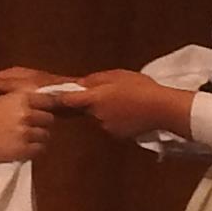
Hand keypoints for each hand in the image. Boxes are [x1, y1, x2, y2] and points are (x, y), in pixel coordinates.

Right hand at [0, 84, 57, 170]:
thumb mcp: (2, 99)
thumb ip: (21, 98)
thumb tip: (40, 98)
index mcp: (22, 98)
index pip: (49, 101)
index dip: (49, 106)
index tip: (46, 110)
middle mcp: (26, 114)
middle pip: (49, 119)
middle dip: (42, 123)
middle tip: (32, 126)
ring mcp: (25, 132)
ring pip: (45, 135)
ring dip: (38, 137)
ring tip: (26, 138)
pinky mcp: (23, 149)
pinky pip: (39, 149)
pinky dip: (34, 149)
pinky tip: (24, 147)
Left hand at [68, 70, 202, 144]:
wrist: (161, 109)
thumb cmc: (140, 88)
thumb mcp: (116, 75)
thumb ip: (94, 80)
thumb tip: (80, 84)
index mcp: (94, 99)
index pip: (66, 100)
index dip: (57, 98)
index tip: (50, 96)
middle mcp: (95, 116)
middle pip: (83, 109)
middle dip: (88, 102)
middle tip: (106, 93)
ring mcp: (105, 128)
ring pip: (96, 117)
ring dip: (102, 111)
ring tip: (123, 101)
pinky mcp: (116, 135)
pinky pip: (108, 125)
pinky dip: (113, 119)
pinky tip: (128, 111)